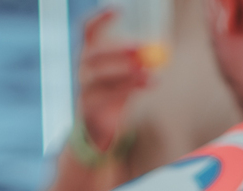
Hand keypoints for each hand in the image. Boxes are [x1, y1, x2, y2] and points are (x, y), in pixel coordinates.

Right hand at [76, 10, 150, 151]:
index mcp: (89, 52)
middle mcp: (82, 67)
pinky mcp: (88, 107)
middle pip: (95, 53)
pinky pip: (107, 96)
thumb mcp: (126, 73)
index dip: (99, 19)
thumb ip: (139, 60)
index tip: (119, 10)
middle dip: (118, 49)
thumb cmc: (116, 93)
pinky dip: (129, 89)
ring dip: (126, 72)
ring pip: (101, 76)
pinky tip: (149, 83)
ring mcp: (82, 87)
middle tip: (140, 47)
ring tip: (148, 71)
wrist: (100, 126)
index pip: (87, 30)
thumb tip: (160, 48)